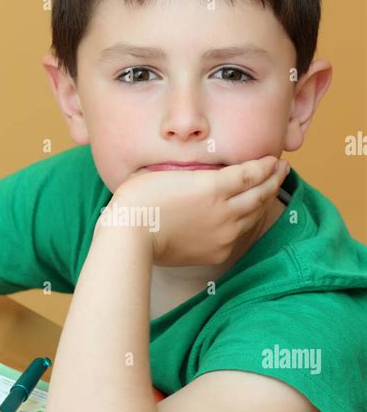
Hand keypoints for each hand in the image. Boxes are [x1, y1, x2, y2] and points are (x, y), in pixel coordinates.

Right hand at [106, 156, 288, 265]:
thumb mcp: (167, 173)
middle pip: (259, 193)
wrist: (131, 237)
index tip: (273, 159)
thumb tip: (201, 169)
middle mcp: (225, 211)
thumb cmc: (140, 200)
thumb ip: (192, 172)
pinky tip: (249, 215)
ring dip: (265, 200)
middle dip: (273, 179)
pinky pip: (240, 234)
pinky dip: (249, 221)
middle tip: (281, 169)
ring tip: (269, 189)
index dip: (265, 165)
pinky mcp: (217, 252)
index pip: (251, 173)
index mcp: (213, 186)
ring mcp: (223, 234)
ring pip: (254, 215)